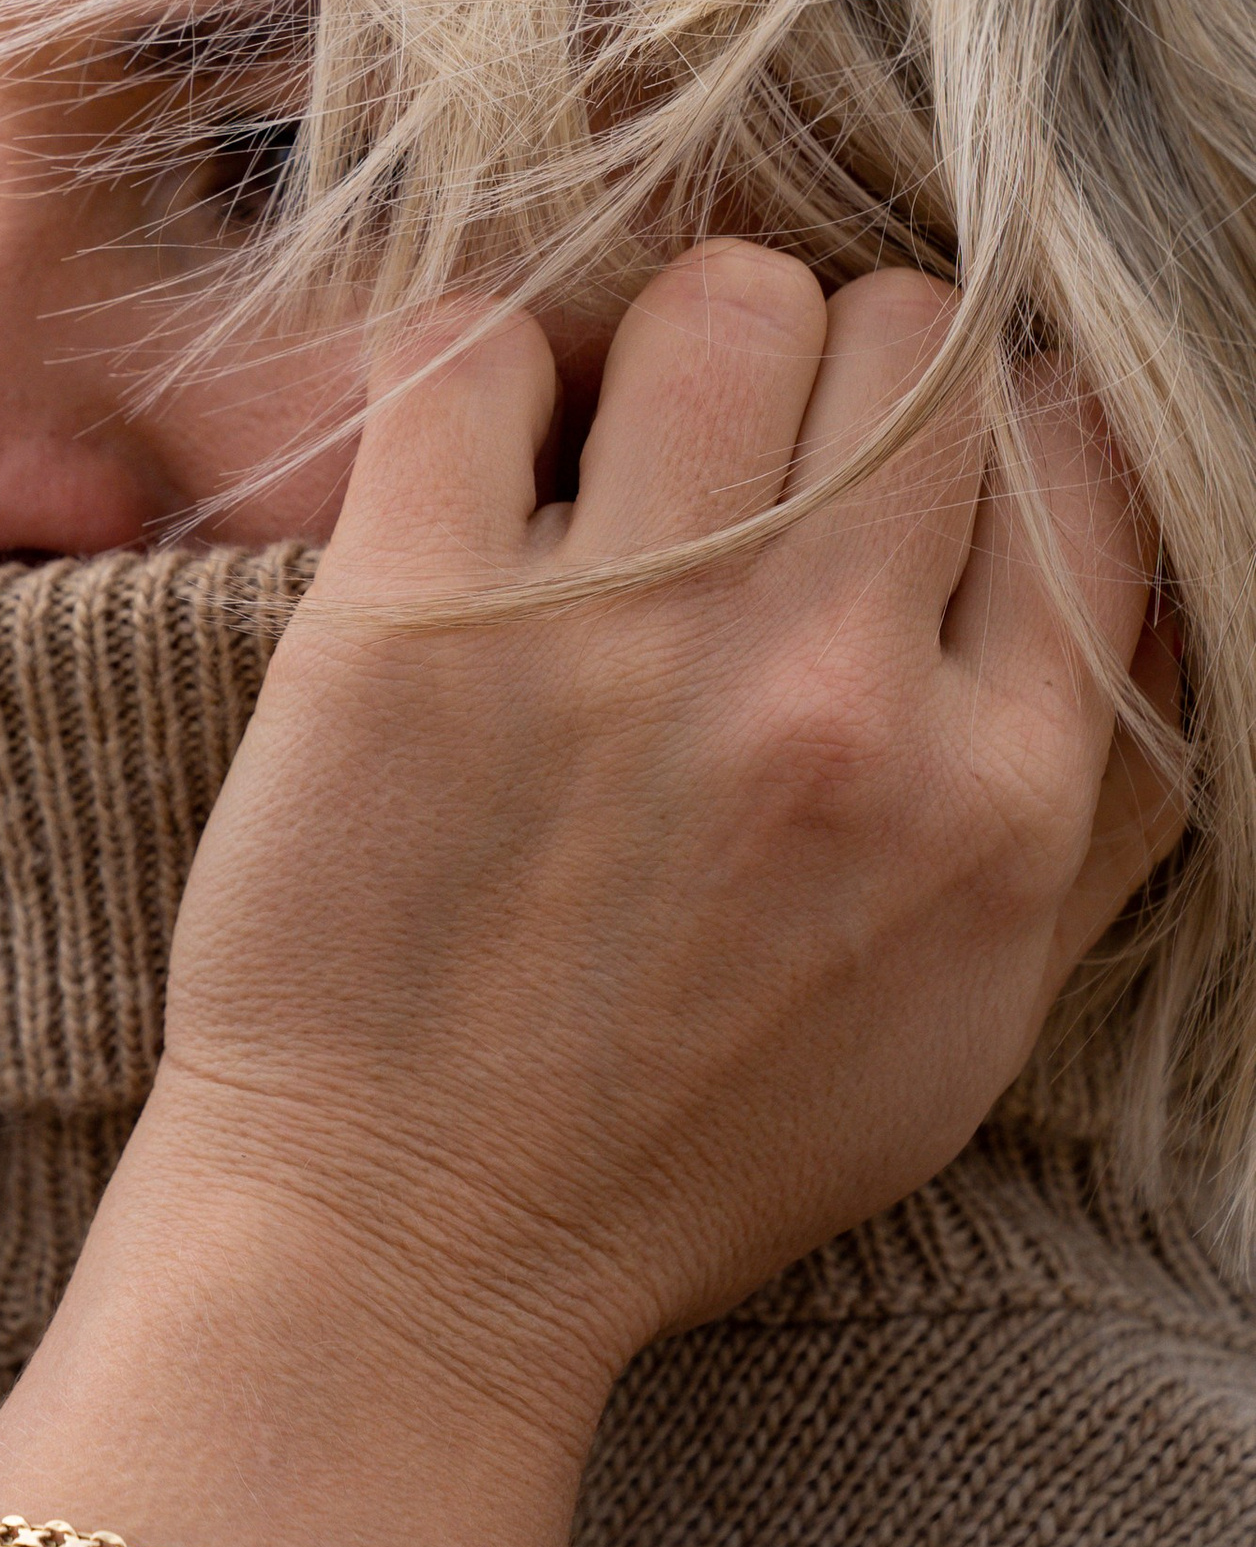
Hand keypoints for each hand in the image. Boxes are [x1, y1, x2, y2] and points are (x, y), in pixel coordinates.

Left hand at [0, 241, 1183, 1546]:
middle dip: (843, 358)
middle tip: (754, 444)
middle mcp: (831, 703)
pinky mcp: (410, 620)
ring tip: (616, 431)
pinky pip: (472, 349)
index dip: (993, 414)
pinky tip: (478, 449)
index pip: (1071, 448)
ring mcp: (618, 646)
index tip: (908, 456)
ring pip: (723, 298)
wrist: (406, 1248)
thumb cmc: (679, 1143)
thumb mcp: (966, 1015)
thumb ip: (1091, 806)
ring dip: (670, 336)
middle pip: (912, 339)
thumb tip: (1142, 592)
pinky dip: (481, 360)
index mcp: (991, 798)